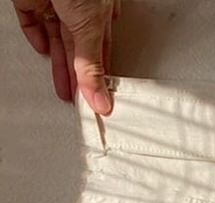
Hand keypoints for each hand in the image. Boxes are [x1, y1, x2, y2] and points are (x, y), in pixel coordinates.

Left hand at [11, 0, 120, 114]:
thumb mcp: (89, 28)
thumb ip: (91, 66)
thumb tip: (101, 98)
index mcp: (101, 16)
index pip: (101, 54)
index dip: (100, 77)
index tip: (101, 100)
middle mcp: (80, 11)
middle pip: (78, 51)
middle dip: (78, 78)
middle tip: (80, 102)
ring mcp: (56, 4)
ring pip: (57, 41)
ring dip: (59, 67)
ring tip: (63, 90)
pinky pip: (32, 21)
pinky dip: (36, 37)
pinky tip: (43, 51)